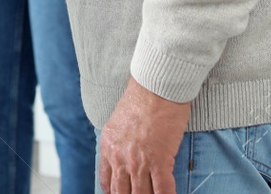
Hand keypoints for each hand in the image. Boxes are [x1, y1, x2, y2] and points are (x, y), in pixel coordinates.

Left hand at [99, 77, 191, 193]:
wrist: (156, 86)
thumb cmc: (142, 99)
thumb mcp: (118, 123)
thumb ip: (118, 144)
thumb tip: (126, 160)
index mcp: (108, 147)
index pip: (107, 183)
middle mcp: (120, 158)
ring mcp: (139, 162)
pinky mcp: (159, 160)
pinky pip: (163, 190)